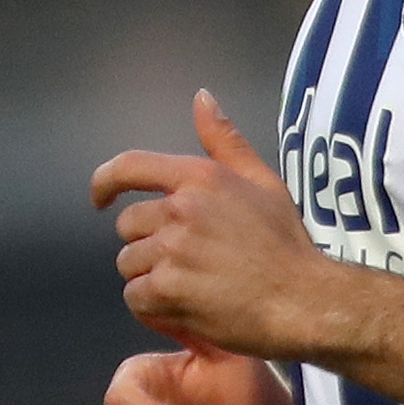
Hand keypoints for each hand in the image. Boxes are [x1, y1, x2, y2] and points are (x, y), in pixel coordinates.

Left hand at [92, 91, 332, 359]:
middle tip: (185, 261)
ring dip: (150, 277)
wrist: (304, 301)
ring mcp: (171, 250)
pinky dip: (153, 307)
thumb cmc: (287, 246)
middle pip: (128, 226)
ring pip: (130, 264)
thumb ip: (226, 141)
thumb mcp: (263, 182)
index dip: (104, 182)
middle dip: (147, 243)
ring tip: (190, 286)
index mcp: (200, 177)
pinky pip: (135, 297)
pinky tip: (185, 307)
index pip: (129, 166)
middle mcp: (180, 209)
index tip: (99, 199)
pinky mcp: (167, 290)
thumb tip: (201, 97)